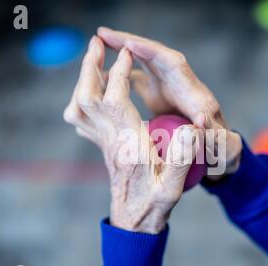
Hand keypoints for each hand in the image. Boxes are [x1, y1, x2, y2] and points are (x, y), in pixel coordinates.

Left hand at [63, 36, 198, 233]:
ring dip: (83, 80)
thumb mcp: (174, 184)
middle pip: (87, 99)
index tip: (127, 53)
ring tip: (93, 60)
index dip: (119, 74)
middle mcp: (110, 141)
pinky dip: (81, 99)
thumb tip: (189, 130)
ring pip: (78, 107)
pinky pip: (80, 118)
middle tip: (97, 43)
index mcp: (129, 144)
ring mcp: (102, 143)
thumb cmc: (156, 201)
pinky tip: (91, 92)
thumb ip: (182, 158)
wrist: (135, 221)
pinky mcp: (101, 146)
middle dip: (90, 67)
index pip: (116, 101)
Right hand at [97, 27, 242, 178]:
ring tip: (98, 44)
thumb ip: (214, 135)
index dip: (152, 52)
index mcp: (194, 95)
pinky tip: (103, 73)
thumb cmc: (224, 149)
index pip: (173, 64)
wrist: (222, 150)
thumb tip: (201, 121)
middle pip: (155, 55)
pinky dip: (123, 72)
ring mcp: (170, 89)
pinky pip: (140, 76)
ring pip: (145, 63)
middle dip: (130, 43)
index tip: (130, 44)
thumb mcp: (223, 145)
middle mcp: (181, 85)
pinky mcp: (161, 96)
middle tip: (103, 34)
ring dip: (123, 51)